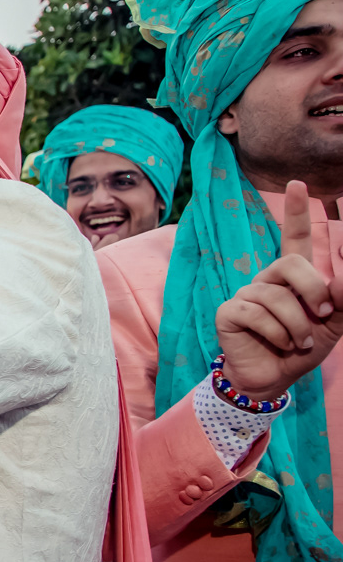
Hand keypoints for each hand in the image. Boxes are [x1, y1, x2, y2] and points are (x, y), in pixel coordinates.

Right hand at [214, 180, 342, 400]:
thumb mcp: (333, 323)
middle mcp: (267, 279)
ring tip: (298, 342)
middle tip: (323, 314)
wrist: (274, 378)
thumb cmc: (301, 347)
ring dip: (298, 326)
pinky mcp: (229, 312)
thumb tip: (340, 279)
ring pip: (277, 297)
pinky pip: (257, 313)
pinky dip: (277, 334)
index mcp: (292, 277)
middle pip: (291, 264)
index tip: (297, 183)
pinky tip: (278, 343)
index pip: (295, 237)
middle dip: (314, 290)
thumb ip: (341, 299)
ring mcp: (245, 294)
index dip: (296, 211)